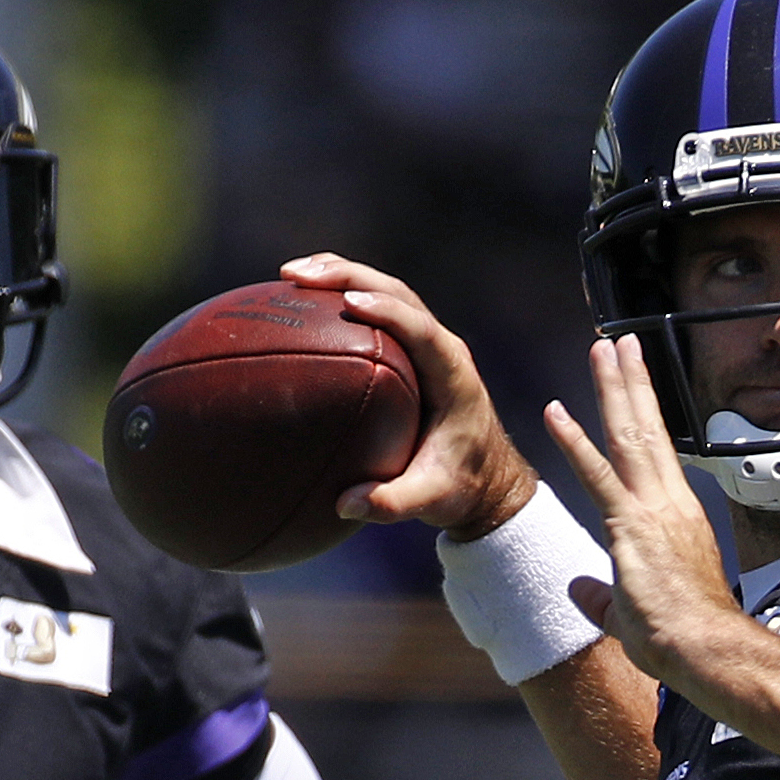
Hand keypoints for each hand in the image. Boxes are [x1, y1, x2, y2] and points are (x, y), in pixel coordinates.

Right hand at [276, 253, 536, 538]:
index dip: (386, 311)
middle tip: (296, 275)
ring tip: (290, 275)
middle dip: (348, 276)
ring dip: (341, 276)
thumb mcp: (431, 501)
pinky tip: (301, 301)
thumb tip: (344, 503)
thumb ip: (392, 504)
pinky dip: (342, 296)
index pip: (419, 328)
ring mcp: (427, 345)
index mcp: (453, 374)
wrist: (488, 482)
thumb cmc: (462, 489)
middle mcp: (441, 349)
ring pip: (385, 292)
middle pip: (396, 293)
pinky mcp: (411, 351)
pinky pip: (378, 312)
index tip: (347, 303)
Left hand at [543, 336, 752, 682]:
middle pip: (646, 429)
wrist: (706, 650)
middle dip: (631, 383)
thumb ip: (603, 595)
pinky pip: (598, 476)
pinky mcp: (632, 528)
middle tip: (618, 343)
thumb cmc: (681, 638)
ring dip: (613, 390)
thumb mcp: (632, 612)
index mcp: (675, 515)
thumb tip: (579, 589)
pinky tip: (556, 412)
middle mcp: (669, 502)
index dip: (643, 412)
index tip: (633, 381)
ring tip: (602, 350)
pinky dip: (575, 442)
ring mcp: (652, 511)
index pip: (655, 452)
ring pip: (630, 436)